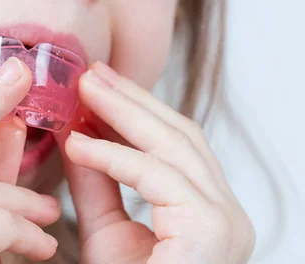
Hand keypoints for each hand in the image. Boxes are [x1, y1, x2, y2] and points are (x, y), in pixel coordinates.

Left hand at [56, 62, 254, 263]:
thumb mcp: (105, 233)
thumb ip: (97, 183)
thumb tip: (76, 133)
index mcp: (208, 211)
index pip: (174, 145)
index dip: (135, 110)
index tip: (97, 83)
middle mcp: (228, 213)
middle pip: (179, 136)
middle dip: (132, 100)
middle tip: (91, 71)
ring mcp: (226, 221)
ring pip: (176, 146)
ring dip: (126, 113)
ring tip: (85, 87)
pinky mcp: (213, 232)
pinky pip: (159, 178)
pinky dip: (117, 157)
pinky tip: (79, 143)